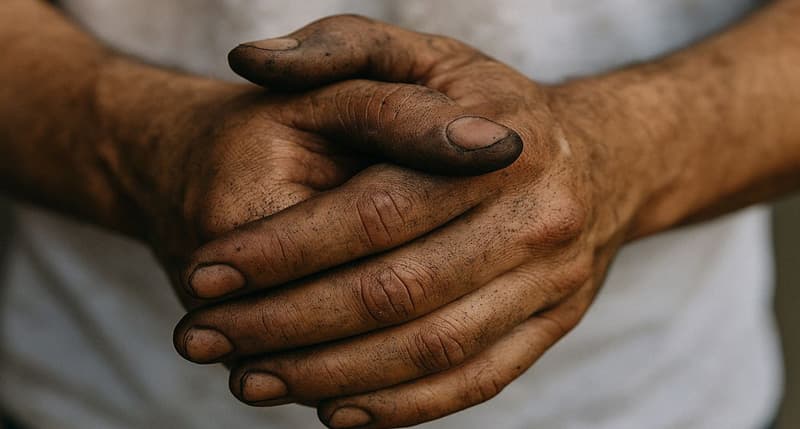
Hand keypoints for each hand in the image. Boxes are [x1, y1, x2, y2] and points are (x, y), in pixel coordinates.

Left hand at [174, 16, 649, 427]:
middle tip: (204, 338)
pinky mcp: (553, 325)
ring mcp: (553, 282)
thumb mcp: (418, 53)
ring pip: (430, 350)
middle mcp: (537, 218)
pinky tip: (332, 411)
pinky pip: (474, 382)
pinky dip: (399, 406)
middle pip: (396, 292)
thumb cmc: (483, 106)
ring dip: (330, 376)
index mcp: (500, 145)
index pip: (373, 211)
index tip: (205, 275)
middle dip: (286, 323)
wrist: (596, 160)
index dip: (281, 250)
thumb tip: (249, 60)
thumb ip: (336, 47)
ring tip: (250, 380)